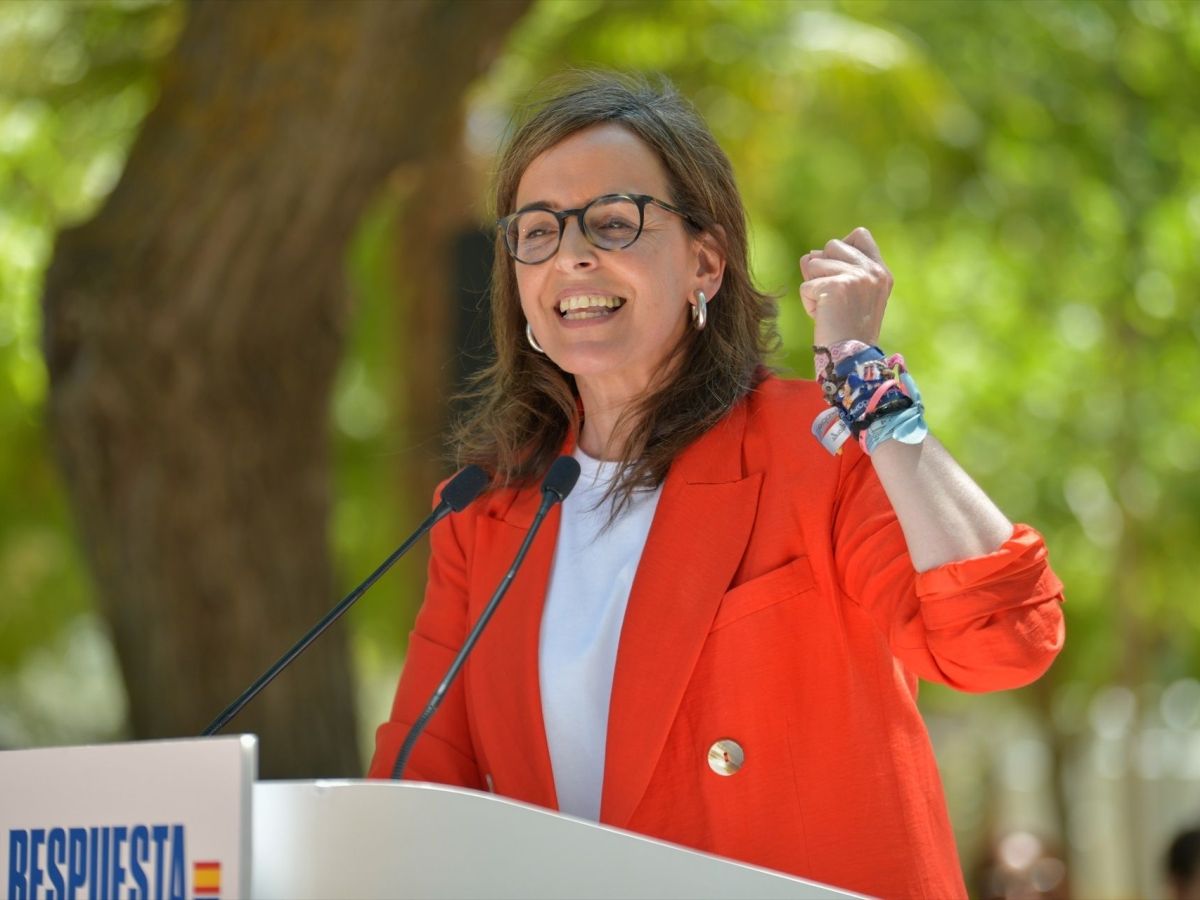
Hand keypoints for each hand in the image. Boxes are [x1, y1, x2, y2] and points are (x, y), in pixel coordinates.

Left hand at [799, 227, 892, 346]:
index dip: (842, 248)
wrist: (853, 358)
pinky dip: (808, 303)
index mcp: (881, 272)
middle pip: (831, 245)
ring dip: (813, 286)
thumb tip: (809, 255)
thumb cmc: (849, 330)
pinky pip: (806, 285)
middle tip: (833, 298)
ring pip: (813, 262)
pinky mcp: (836, 286)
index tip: (839, 274)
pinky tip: (823, 317)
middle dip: (822, 269)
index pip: (860, 235)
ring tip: (829, 309)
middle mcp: (872, 271)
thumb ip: (836, 269)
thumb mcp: (851, 295)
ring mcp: (856, 276)